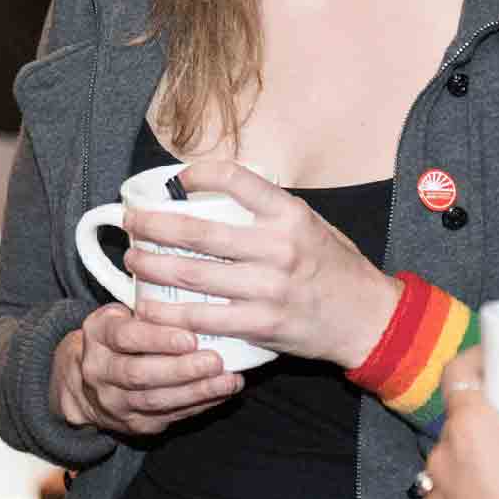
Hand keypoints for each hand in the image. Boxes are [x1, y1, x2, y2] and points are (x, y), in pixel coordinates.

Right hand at [50, 303, 241, 437]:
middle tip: (214, 361)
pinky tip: (221, 393)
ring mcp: (114, 401)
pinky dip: (199, 405)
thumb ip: (149, 310)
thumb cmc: (118, 338)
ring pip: (156, 400)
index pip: (125, 336)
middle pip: (139, 374)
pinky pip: (169, 416)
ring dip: (196, 391)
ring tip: (227, 380)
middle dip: (181, 369)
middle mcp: (99, 370)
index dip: (158, 338)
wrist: (89, 382)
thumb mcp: (121, 315)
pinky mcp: (134, 423)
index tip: (190, 338)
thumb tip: (196, 298)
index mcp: (97, 335)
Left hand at [123, 161, 401, 367]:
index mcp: (289, 214)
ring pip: (193, 276)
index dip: (199, 174)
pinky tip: (148, 307)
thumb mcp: (309, 223)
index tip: (178, 180)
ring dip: (152, 267)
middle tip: (131, 223)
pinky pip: (204, 319)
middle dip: (153, 226)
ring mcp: (268, 289)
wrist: (367, 318)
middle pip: (198, 233)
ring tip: (131, 260)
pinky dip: (169, 314)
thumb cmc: (334, 266)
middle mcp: (278, 248)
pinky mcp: (261, 325)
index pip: (235, 179)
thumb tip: (216, 191)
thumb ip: (268, 210)